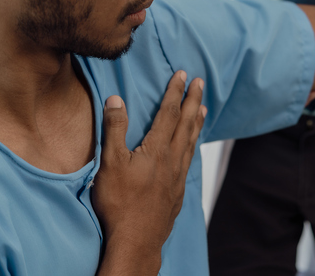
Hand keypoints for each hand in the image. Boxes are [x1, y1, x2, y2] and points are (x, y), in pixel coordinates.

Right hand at [93, 71, 205, 274]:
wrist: (137, 240)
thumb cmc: (120, 203)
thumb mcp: (110, 163)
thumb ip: (114, 129)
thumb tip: (116, 99)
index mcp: (157, 150)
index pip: (169, 113)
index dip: (175, 92)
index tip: (183, 75)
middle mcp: (173, 160)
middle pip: (186, 123)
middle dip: (193, 100)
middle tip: (200, 82)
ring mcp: (177, 177)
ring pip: (191, 142)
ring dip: (197, 122)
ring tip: (203, 108)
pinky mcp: (177, 191)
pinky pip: (189, 159)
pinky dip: (193, 145)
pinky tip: (191, 146)